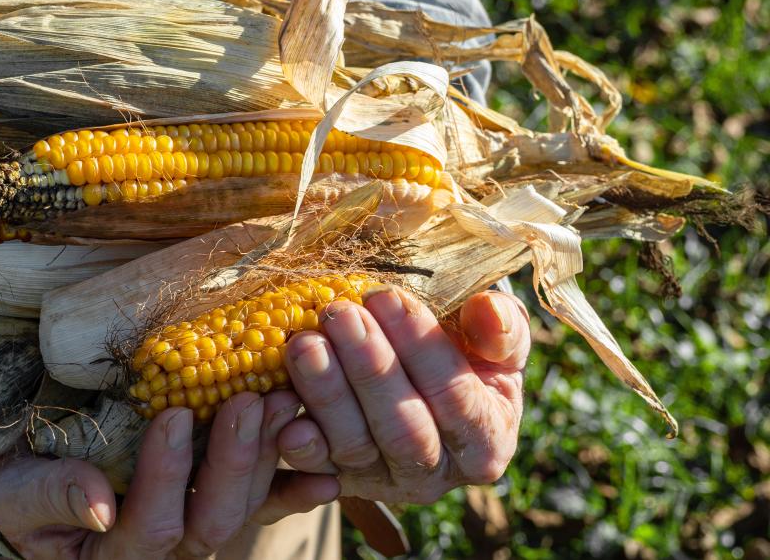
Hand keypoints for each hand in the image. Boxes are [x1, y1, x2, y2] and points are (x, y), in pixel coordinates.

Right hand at [0, 392, 338, 558]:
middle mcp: (164, 548)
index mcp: (113, 555)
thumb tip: (98, 505)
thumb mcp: (15, 489)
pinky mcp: (218, 497)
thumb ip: (50, 496)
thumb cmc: (15, 479)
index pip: (150, 527)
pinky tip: (325, 468)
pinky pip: (266, 502)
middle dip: (234, 461)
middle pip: (212, 521)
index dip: (167, 475)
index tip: (175, 415)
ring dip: (270, 455)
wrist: (30, 466)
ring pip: (244, 504)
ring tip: (287, 401)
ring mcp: (196, 523)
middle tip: (248, 402)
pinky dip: (295, 486)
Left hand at [277, 287, 530, 503]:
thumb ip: (501, 328)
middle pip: (403, 430)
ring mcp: (382, 481)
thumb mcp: (493, 340)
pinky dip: (296, 440)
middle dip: (369, 369)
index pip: (458, 400)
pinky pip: (312, 468)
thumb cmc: (463, 353)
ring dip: (326, 394)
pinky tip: (278, 405)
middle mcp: (436, 475)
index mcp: (487, 442)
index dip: (424, 350)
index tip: (389, 297)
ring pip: (353, 447)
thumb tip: (487, 310)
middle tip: (340, 314)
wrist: (418, 382)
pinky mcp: (336, 480)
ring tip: (304, 342)